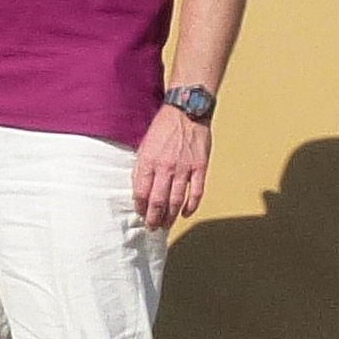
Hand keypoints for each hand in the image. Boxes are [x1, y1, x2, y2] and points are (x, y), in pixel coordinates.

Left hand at [131, 104, 211, 232]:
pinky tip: (185, 213)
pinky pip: (195, 193)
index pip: (141, 193)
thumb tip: (138, 188)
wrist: (187, 111)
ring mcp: (184, 169)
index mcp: (149, 161)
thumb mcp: (145, 144)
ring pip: (176, 201)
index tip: (140, 213)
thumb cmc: (164, 127)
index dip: (140, 207)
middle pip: (157, 202)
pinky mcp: (199, 168)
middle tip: (152, 227)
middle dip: (153, 218)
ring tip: (166, 225)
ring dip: (170, 217)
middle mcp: (166, 168)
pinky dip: (190, 206)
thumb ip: (141, 167)